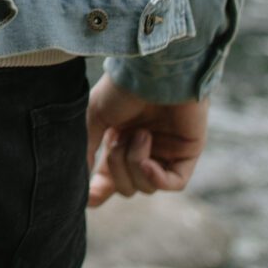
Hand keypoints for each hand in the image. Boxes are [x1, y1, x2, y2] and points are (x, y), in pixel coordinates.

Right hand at [86, 78, 207, 205]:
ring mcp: (165, 153)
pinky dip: (156, 178)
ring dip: (136, 164)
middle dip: (117, 169)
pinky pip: (173, 183)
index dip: (100, 192)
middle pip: (126, 187)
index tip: (89, 196)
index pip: (109, 179)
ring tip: (140, 135)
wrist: (152, 70)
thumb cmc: (122, 88)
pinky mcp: (187, 154)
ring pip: (147, 186)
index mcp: (119, 142)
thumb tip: (80, 184)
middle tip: (117, 140)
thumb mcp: (95, 118)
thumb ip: (87, 150)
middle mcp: (142, 150)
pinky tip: (147, 162)